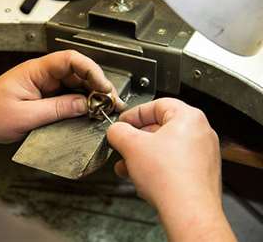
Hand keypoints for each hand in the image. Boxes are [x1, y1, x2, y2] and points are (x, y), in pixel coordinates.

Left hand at [0, 50, 123, 143]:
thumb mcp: (27, 115)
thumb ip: (58, 109)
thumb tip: (86, 104)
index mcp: (36, 70)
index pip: (71, 60)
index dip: (92, 71)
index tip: (104, 87)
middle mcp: (42, 74)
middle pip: (77, 72)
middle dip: (96, 85)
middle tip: (110, 103)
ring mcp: (43, 84)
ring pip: (74, 84)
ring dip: (89, 95)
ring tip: (102, 110)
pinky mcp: (43, 96)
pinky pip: (66, 96)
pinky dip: (78, 103)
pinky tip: (86, 113)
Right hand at [107, 98, 236, 241]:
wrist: (188, 211)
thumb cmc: (170, 178)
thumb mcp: (131, 146)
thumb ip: (118, 132)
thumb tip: (115, 130)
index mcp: (188, 118)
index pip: (156, 105)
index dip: (134, 113)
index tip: (122, 123)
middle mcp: (200, 133)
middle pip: (160, 128)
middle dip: (135, 140)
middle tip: (122, 145)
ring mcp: (202, 154)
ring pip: (165, 148)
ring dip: (142, 156)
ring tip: (126, 166)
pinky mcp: (200, 173)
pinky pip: (173, 163)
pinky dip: (155, 167)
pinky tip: (140, 177)